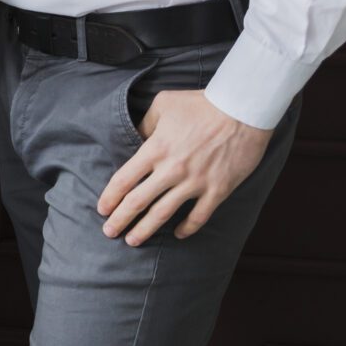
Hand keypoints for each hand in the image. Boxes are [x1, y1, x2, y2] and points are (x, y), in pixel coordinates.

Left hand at [99, 89, 272, 244]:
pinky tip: (178, 235)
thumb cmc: (201, 104)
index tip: (102, 209)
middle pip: (138, 201)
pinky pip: (199, 216)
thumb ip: (145, 123)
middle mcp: (171, 169)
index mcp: (155, 149)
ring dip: (145, 230)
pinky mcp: (218, 189)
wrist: (243, 109)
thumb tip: (134, 137)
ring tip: (133, 241)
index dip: (110, 197)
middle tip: (109, 232)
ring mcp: (195, 182)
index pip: (124, 179)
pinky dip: (187, 228)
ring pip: (163, 213)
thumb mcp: (164, 104)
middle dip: (120, 219)